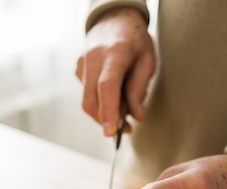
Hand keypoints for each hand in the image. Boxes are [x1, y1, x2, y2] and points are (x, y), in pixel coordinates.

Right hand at [75, 8, 154, 135]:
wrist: (113, 18)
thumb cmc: (134, 40)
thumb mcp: (147, 60)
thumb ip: (140, 88)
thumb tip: (135, 115)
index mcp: (115, 53)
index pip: (107, 86)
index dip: (108, 111)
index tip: (110, 132)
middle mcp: (93, 58)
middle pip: (91, 100)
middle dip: (105, 120)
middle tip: (125, 129)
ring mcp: (82, 63)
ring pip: (87, 100)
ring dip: (103, 114)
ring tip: (122, 114)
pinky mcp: (78, 69)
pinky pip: (87, 93)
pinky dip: (100, 102)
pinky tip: (112, 95)